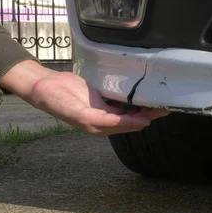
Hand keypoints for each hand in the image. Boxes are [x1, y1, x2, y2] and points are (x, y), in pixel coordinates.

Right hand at [0, 60, 169, 135]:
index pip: (126, 124)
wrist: (45, 86)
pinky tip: (144, 93)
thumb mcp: (80, 113)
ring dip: (144, 106)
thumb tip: (123, 123)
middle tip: (166, 105)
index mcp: (99, 126)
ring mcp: (104, 108)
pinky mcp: (102, 98)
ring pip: (129, 110)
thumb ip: (101, 119)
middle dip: (148, 114)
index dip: (141, 120)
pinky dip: (134, 98)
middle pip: (132, 119)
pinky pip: (122, 100)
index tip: (156, 114)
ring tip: (161, 100)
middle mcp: (104, 119)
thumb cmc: (59, 102)